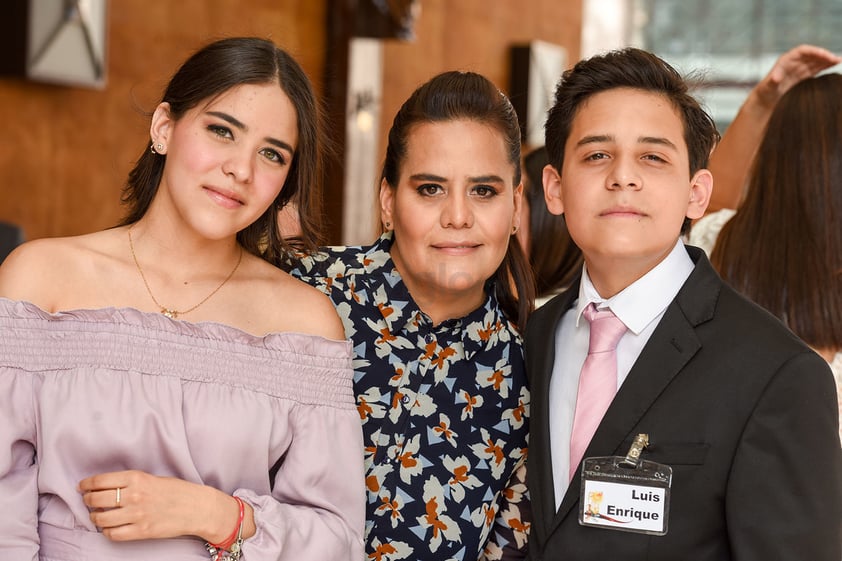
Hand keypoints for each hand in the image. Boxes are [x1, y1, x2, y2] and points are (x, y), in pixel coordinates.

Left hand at [78, 470, 239, 542]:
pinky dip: (107, 531)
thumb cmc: (176, 490)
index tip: (82, 487)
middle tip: (88, 501)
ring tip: (98, 516)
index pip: (100, 481)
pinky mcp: (141, 531)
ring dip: (95, 518)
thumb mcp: (152, 478)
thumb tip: (105, 487)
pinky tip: (110, 527)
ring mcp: (137, 515)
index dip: (86, 484)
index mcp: (137, 478)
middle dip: (88, 501)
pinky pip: (113, 534)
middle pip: (96, 500)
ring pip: (101, 519)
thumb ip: (130, 482)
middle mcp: (134, 496)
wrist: (197, 507)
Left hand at [754, 44, 840, 107]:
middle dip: (824, 56)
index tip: (826, 56)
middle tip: (837, 60)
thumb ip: (772, 81)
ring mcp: (799, 68)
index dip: (815, 51)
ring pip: (816, 61)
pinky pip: (816, 68)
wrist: (765, 99)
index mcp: (785, 60)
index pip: (803, 51)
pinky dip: (825, 66)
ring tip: (840, 61)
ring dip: (827, 60)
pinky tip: (835, 65)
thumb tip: (776, 78)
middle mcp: (793, 62)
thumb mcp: (767, 87)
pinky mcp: (803, 75)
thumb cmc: (765, 92)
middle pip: (812, 54)